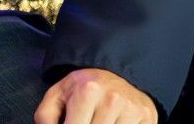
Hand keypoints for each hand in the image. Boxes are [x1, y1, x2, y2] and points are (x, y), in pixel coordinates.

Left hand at [34, 68, 156, 123]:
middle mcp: (112, 100)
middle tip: (85, 121)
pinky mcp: (147, 118)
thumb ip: (46, 117)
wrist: (116, 74)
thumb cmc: (82, 89)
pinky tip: (113, 122)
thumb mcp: (59, 95)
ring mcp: (132, 110)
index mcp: (87, 92)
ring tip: (96, 120)